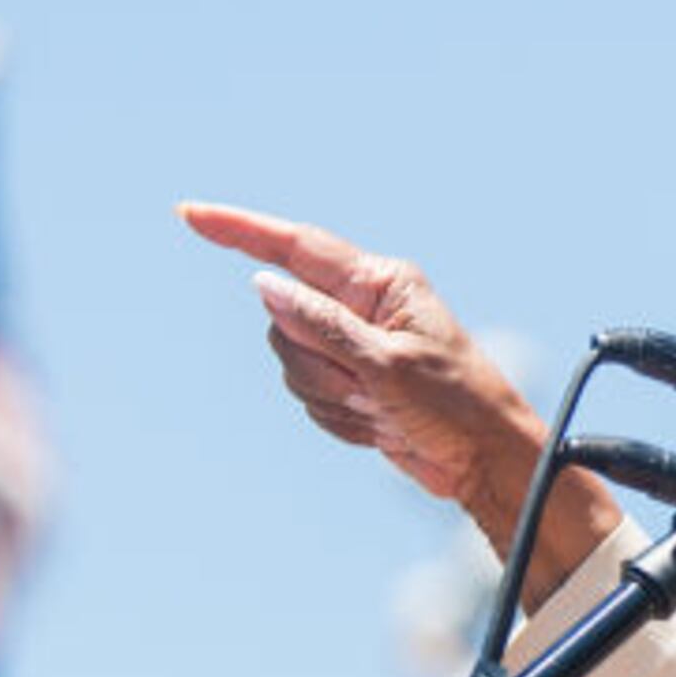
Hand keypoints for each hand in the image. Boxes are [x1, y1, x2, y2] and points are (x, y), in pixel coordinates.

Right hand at [178, 202, 615, 593]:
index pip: (295, 247)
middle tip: (368, 389)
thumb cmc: (455, 404)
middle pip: (283, 320)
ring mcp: (353, 347)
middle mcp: (361, 308)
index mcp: (380, 283)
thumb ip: (322, 325)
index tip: (191, 214)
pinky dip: (338, 420)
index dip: (239, 230)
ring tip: (381, 411)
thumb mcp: (388, 364)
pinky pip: (310, 399)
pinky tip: (381, 428)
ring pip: (291, 365)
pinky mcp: (350, 385)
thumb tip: (265, 286)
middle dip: (314, 364)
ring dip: (330, 398)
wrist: (484, 462)